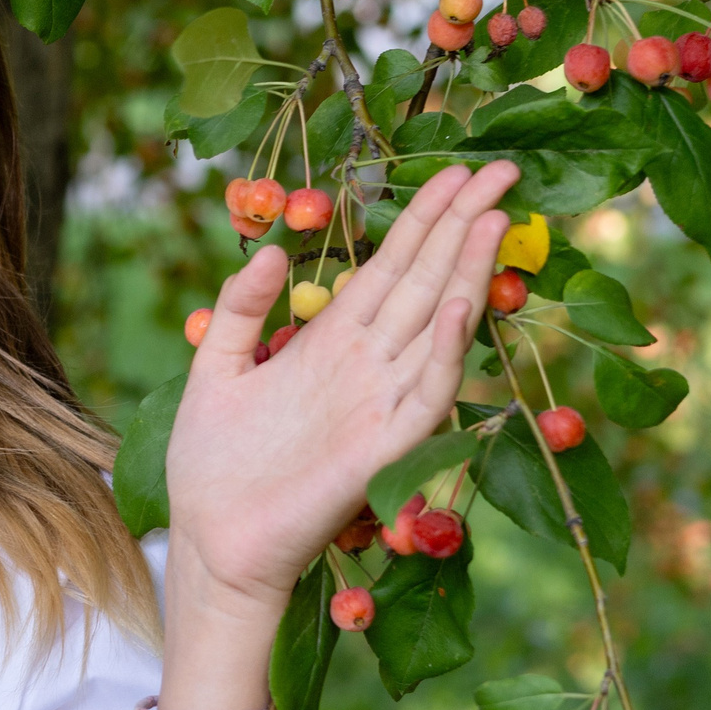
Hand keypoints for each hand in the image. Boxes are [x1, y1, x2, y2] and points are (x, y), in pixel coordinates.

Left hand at [161, 161, 521, 625]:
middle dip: (459, 225)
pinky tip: (459, 305)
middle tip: (498, 168)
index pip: (390, 267)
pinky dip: (445, 350)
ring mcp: (380, 403)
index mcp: (331, 343)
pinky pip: (424, 392)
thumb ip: (240, 309)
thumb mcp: (215, 368)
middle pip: (423, 281)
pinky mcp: (383, 448)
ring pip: (435, 325)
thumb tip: (271, 250)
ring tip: (491, 218)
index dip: (422, 219)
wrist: (212, 541)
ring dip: (464, 273)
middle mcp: (367, 364)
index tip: (455, 169)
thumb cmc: (215, 465)